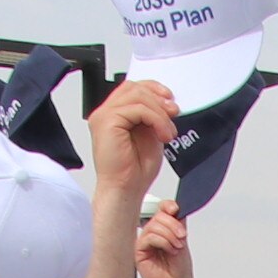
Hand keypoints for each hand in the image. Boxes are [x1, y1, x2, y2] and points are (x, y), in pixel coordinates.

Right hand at [88, 77, 176, 205]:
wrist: (125, 189)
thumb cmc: (134, 170)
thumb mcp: (150, 134)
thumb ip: (152, 115)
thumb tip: (166, 102)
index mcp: (114, 114)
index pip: (132, 88)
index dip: (153, 89)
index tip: (170, 101)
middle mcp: (105, 113)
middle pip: (134, 87)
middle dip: (158, 99)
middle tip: (173, 115)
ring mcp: (104, 116)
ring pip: (138, 96)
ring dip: (160, 112)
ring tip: (168, 132)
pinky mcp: (107, 122)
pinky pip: (138, 109)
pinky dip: (156, 120)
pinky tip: (162, 135)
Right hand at [137, 202, 193, 277]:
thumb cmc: (179, 270)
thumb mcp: (182, 241)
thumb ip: (178, 224)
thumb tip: (176, 207)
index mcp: (161, 230)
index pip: (160, 210)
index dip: (168, 206)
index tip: (176, 209)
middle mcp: (150, 235)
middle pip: (158, 216)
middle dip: (173, 225)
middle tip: (182, 237)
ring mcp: (143, 243)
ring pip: (154, 225)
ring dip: (170, 235)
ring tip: (177, 247)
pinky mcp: (138, 252)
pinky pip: (149, 237)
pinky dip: (163, 242)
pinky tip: (170, 251)